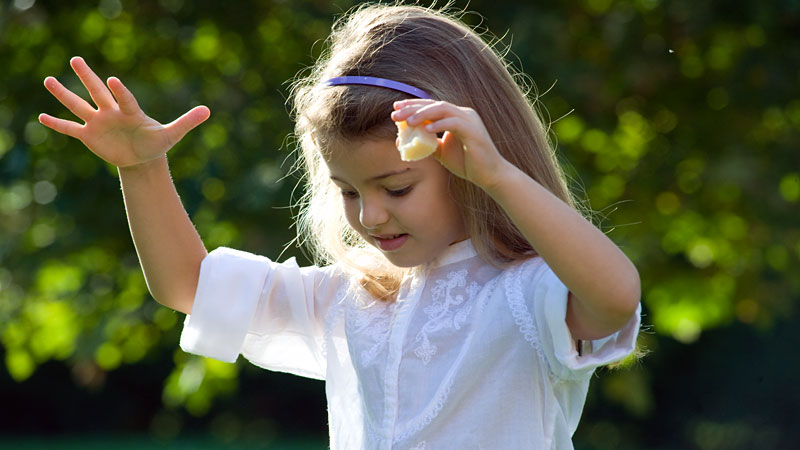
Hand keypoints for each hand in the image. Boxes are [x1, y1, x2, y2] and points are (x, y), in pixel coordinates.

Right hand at [39, 57, 209, 167]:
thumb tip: (209, 110)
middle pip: (98, 92)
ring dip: (64, 95)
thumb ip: (188, 121)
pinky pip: (71, 129)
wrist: (143, 157)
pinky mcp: (90, 136)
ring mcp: (99, 123)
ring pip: (79, 106)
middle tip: (76, 59)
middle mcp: (112, 112)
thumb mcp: (173, 134)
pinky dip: (58, 124)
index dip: (121, 91)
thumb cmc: (157, 143)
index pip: (125, 99)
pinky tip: (41, 117)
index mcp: (131, 111)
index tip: (113, 80)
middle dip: (88, 77)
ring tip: (48, 79)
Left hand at [391, 99, 508, 189]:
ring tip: (408, 121)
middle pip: (434, 105)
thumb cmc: (467, 163)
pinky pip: (454, 123)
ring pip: (443, 110)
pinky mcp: (474, 131)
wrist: (489, 176)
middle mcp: (463, 114)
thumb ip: (424, 144)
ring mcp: (469, 120)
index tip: (396, 108)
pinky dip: (440, 125)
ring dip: (424, 114)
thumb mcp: (441, 152)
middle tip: (395, 114)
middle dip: (413, 108)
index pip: (431, 106)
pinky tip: (426, 130)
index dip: (413, 105)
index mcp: (455, 116)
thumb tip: (401, 140)